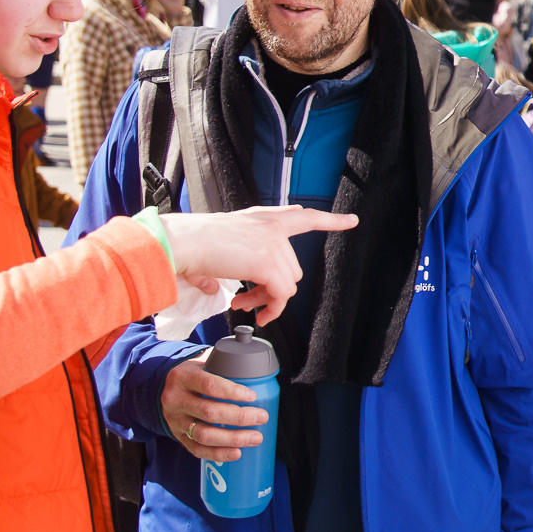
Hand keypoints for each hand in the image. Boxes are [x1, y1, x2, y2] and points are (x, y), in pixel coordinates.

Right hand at [159, 205, 357, 325]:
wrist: (181, 242)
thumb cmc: (189, 244)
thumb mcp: (217, 245)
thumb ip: (228, 260)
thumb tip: (216, 286)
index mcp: (262, 218)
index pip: (303, 216)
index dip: (330, 220)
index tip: (351, 221)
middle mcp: (272, 226)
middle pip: (292, 267)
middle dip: (271, 288)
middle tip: (246, 299)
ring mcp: (272, 243)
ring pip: (287, 285)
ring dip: (266, 301)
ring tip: (242, 304)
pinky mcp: (268, 263)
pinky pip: (281, 295)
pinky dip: (271, 310)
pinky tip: (255, 315)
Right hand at [162, 357, 267, 462]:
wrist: (162, 387)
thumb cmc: (194, 374)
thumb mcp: (203, 363)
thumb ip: (224, 365)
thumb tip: (258, 369)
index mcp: (183, 377)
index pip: (208, 385)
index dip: (232, 392)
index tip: (253, 396)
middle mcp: (176, 400)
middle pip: (209, 412)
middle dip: (239, 417)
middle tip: (261, 417)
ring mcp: (175, 421)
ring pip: (204, 434)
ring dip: (232, 439)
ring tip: (255, 437)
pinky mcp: (178, 436)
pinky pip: (197, 449)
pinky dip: (219, 454)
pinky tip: (237, 453)